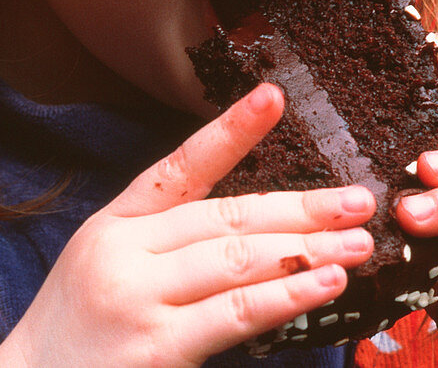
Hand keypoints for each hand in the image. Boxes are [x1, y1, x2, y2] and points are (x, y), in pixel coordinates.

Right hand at [0, 83, 375, 367]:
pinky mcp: (154, 348)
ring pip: (237, 258)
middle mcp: (128, 250)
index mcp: (119, 221)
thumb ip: (166, 238)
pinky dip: (285, 295)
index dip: (232, 129)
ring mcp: (139, 297)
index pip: (183, 164)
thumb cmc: (78, 330)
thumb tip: (255, 224)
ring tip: (357, 241)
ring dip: (306, 247)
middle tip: (359, 199)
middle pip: (229, 216)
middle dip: (301, 207)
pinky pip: (233, 314)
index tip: (275, 96)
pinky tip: (324, 283)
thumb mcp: (109, 263)